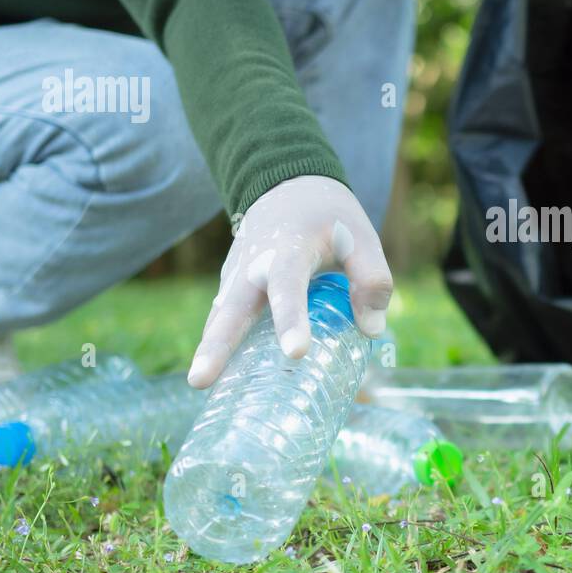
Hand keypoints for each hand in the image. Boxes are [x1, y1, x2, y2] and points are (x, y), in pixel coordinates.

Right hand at [187, 176, 392, 388]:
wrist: (288, 187)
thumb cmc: (329, 218)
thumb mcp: (361, 237)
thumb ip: (372, 278)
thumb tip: (371, 330)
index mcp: (289, 249)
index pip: (288, 285)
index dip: (291, 318)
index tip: (296, 353)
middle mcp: (253, 264)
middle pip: (232, 307)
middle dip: (217, 344)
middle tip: (200, 380)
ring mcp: (236, 275)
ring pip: (219, 315)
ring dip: (209, 349)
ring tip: (200, 385)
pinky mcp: (231, 286)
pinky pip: (222, 317)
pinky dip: (216, 344)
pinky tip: (218, 380)